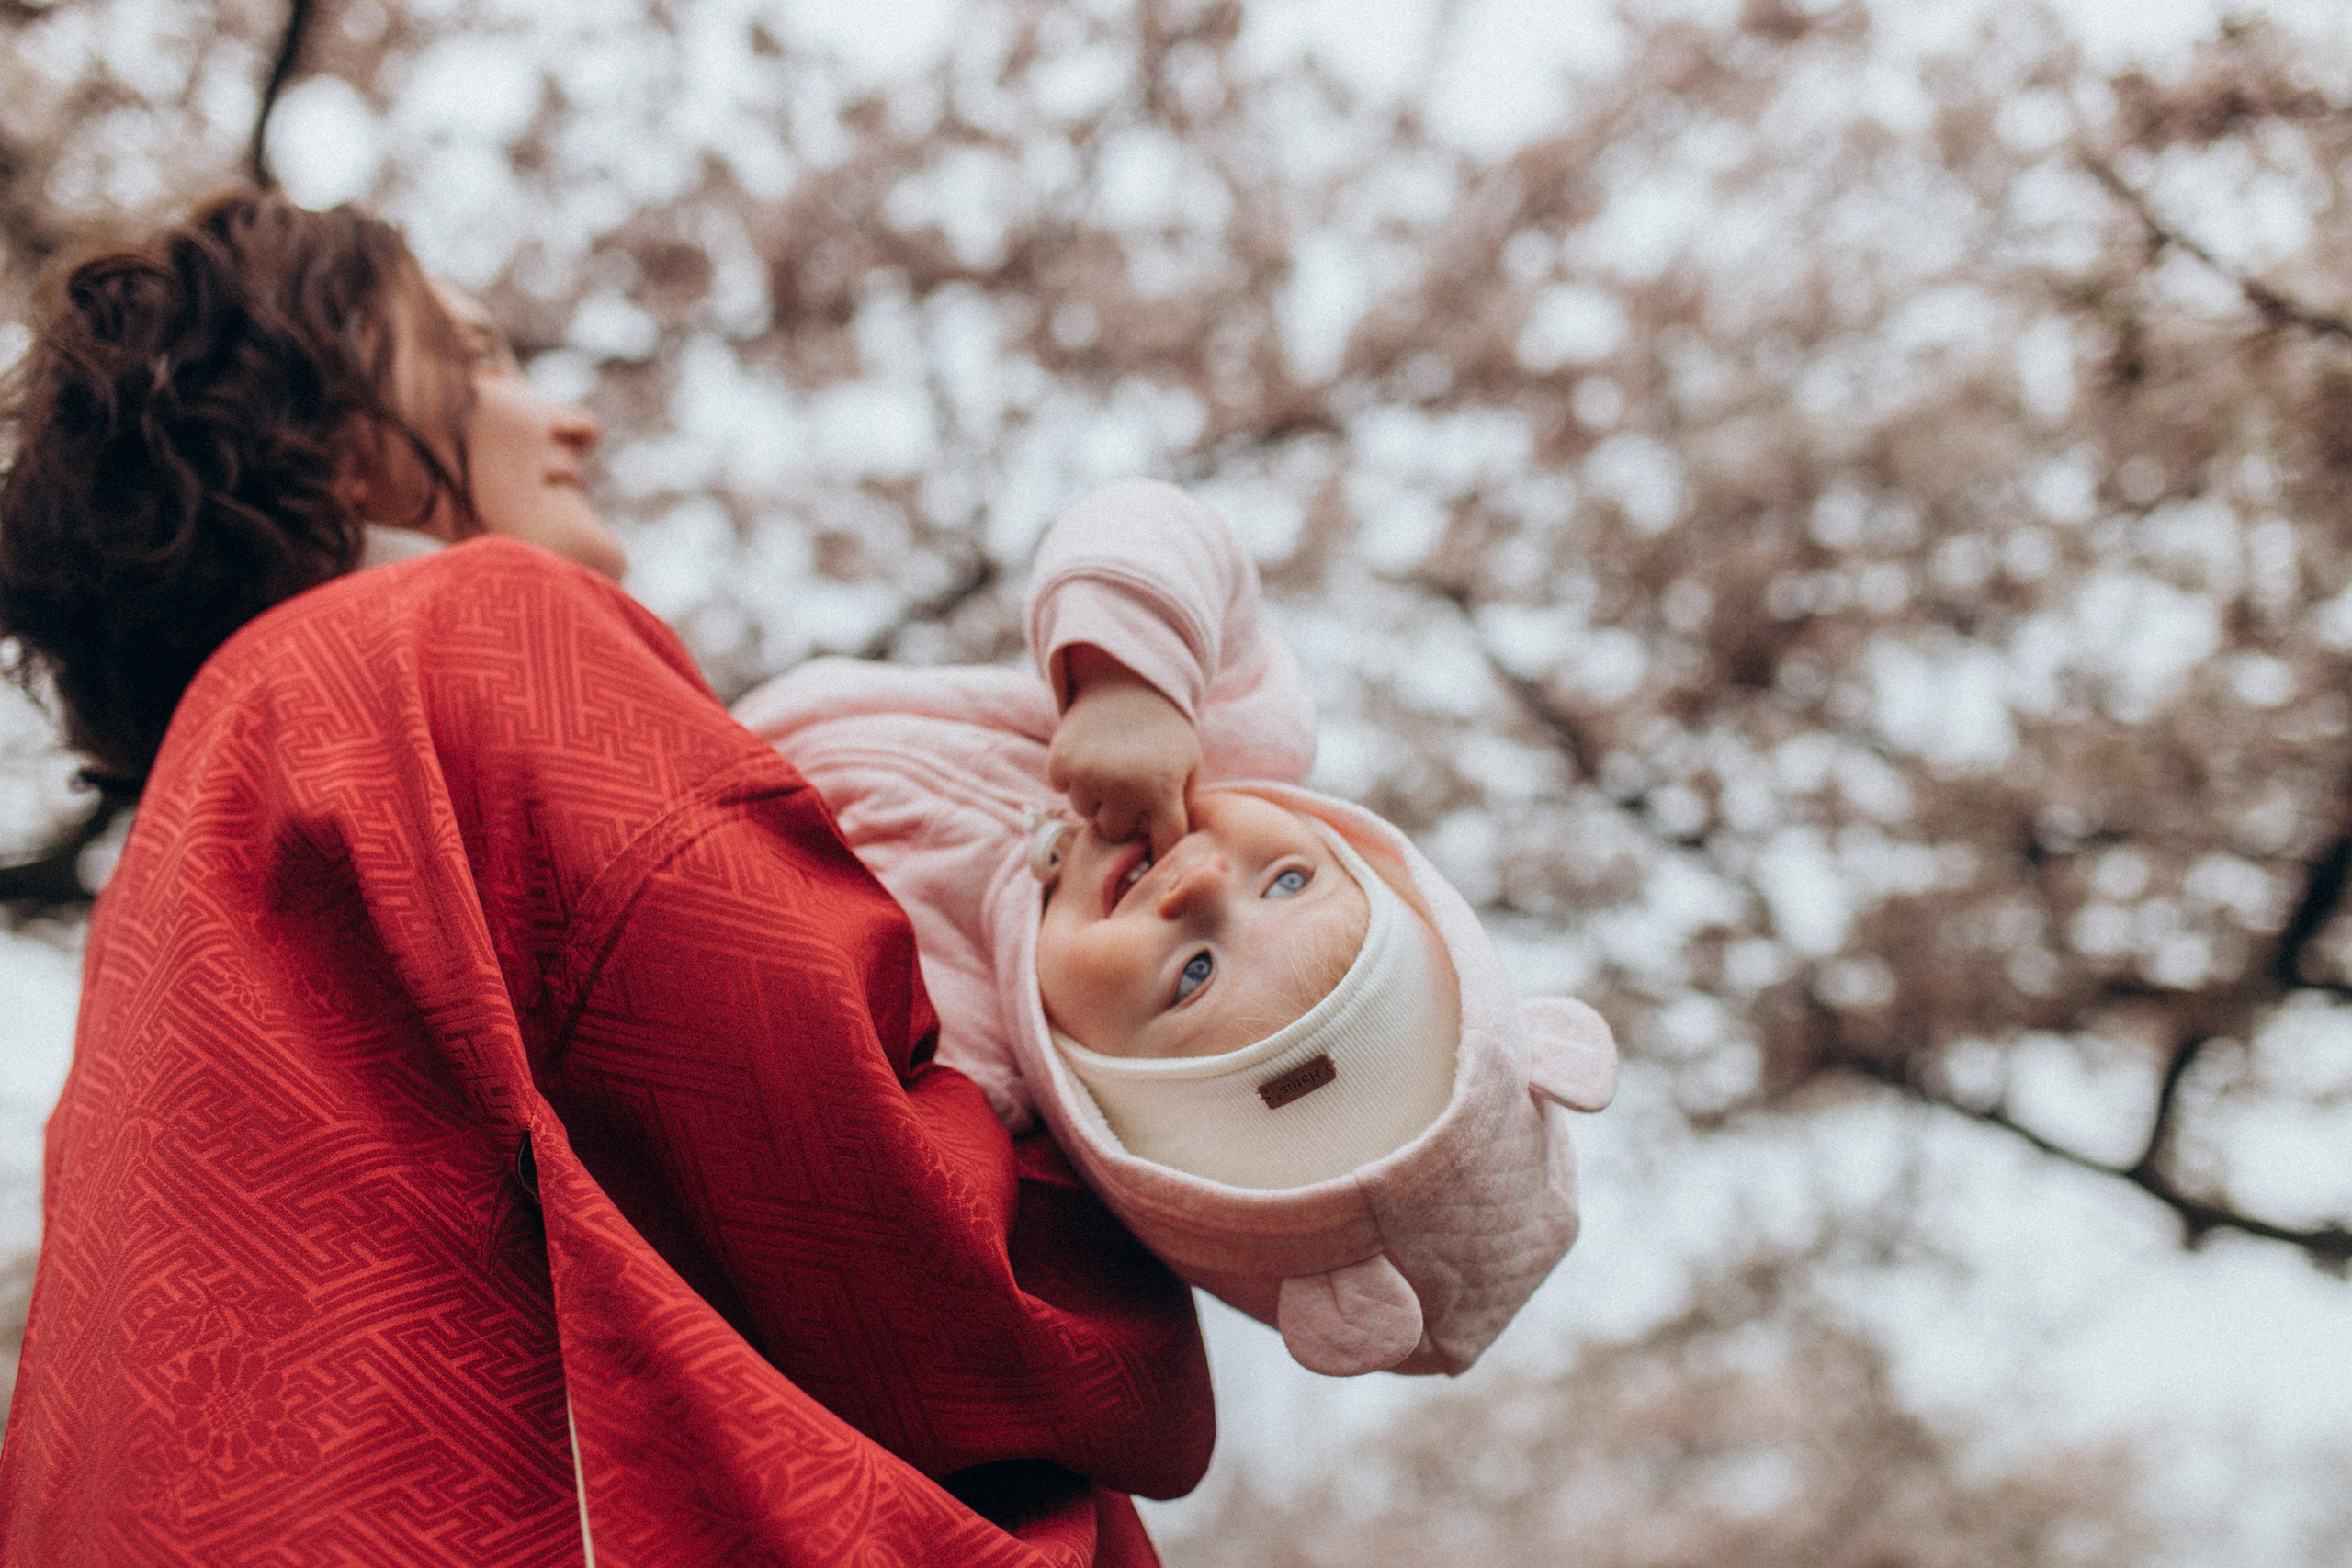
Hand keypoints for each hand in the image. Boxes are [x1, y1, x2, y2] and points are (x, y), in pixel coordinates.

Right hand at [1048, 645, 1198, 857]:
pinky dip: (1072, 776)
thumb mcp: (1188, 766)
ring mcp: (1088, 775)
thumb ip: (1181, 807)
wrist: (1128, 684)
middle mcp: (1123, 787)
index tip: (1156, 848)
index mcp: (1161, 791)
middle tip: (1129, 788)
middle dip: (1123, 816)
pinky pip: (1062, 788)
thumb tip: (1166, 853)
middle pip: (1116, 832)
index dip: (1160, 850)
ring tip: (1110, 767)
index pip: (1162, 844)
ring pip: (1085, 812)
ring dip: (1095, 796)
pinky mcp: (1061, 762)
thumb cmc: (1164, 735)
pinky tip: (1089, 755)